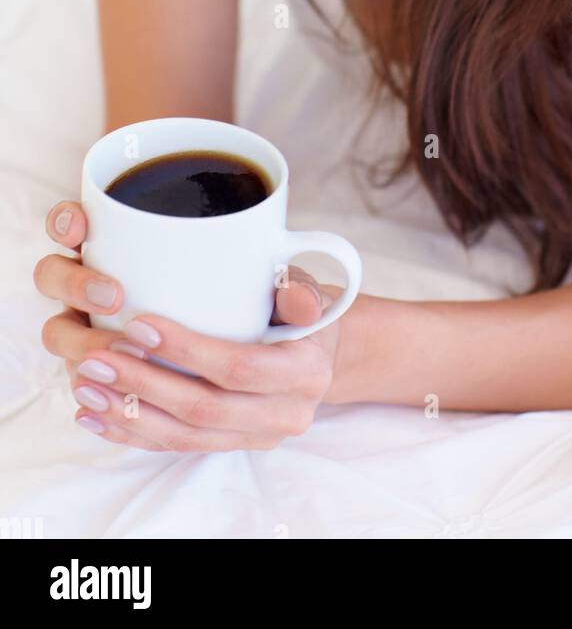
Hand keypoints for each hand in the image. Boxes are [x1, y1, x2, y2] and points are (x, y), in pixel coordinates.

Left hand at [35, 200, 346, 450]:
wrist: (318, 354)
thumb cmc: (302, 312)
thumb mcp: (310, 290)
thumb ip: (300, 290)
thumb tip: (292, 293)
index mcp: (305, 373)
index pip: (240, 368)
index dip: (187, 350)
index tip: (139, 324)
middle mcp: (284, 415)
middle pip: (205, 409)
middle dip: (144, 385)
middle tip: (98, 358)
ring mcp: (256, 438)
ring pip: (185, 437)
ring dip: (129, 413)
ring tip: (86, 386)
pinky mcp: (229, 447)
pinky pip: (175, 447)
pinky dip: (131, 432)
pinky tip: (95, 414)